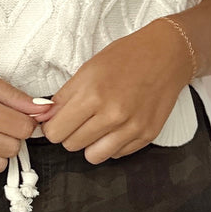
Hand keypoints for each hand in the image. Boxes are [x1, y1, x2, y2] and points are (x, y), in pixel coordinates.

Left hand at [38, 21, 193, 162]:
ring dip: (90, 143)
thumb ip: (64, 97)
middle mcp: (112, 114)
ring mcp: (132, 127)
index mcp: (93, 94)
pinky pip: (116, 154)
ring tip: (96, 126)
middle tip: (79, 119)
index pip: (55, 131)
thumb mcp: (88, 69)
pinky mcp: (146, 135)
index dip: (52, 126)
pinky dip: (111, 144)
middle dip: (70, 133)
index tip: (58, 120)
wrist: (167, 55)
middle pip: (71, 145)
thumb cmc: (127, 57)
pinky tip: (116, 126)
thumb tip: (44, 118)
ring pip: (92, 156)